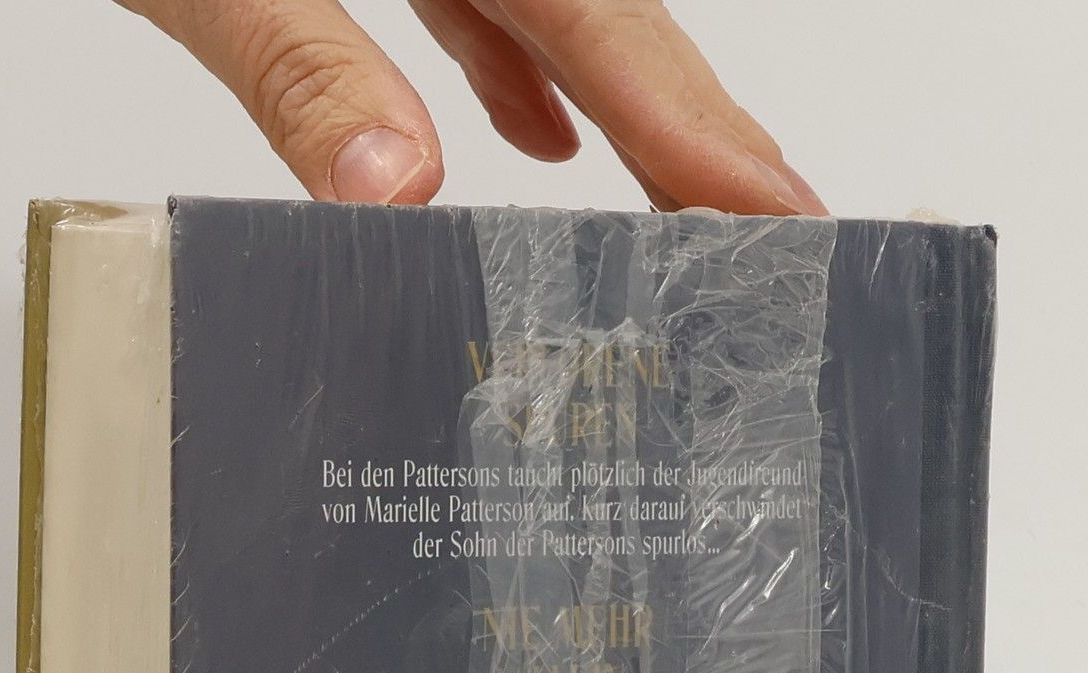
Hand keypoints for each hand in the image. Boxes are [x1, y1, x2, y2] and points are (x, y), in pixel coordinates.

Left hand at [126, 0, 825, 213]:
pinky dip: (512, 56)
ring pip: (555, 0)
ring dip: (616, 104)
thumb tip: (399, 194)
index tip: (783, 214)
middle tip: (773, 235)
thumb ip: (304, 64)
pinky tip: (538, 134)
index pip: (607, 21)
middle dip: (688, 128)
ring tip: (683, 206)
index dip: (699, 128)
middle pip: (611, 11)